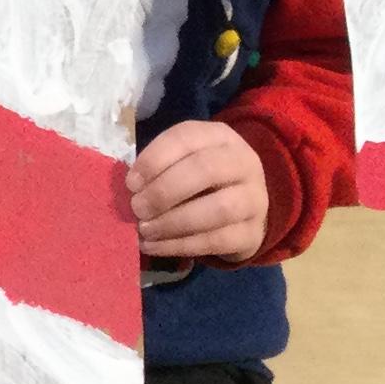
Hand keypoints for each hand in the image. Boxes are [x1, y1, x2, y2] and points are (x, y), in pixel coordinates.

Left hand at [130, 120, 269, 262]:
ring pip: (218, 209)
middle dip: (164, 190)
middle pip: (206, 170)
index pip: (187, 137)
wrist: (244, 210)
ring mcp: (254, 199)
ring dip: (174, 221)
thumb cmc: (201, 181)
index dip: (155, 159)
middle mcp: (243, 163)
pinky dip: (180, 245)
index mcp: (220, 137)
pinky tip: (155, 246)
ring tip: (145, 229)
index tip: (131, 183)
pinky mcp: (252, 233)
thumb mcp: (184, 162)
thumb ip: (160, 169)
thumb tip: (130, 190)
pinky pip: (217, 241)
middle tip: (137, 208)